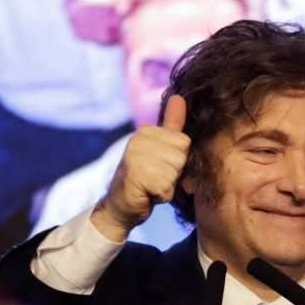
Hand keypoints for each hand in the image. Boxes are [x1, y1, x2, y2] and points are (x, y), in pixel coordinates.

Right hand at [91, 95, 189, 241]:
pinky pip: (166, 187)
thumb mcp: (161, 150)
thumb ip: (172, 125)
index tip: (161, 167)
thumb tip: (178, 97)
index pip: (184, 142)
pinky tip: (148, 194)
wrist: (120, 208)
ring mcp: (134, 156)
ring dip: (168, 186)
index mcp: (146, 131)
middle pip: (181, 156)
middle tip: (155, 179)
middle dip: (174, 174)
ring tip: (151, 186)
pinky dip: (161, 196)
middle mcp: (138, 139)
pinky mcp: (135, 176)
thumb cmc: (145, 180)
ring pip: (175, 171)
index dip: (178, 161)